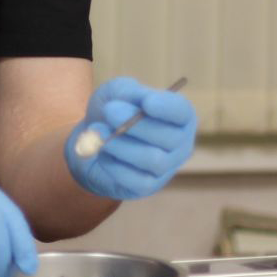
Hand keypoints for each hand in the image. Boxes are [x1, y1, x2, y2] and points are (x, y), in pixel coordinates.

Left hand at [64, 77, 195, 199]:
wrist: (94, 134)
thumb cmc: (114, 108)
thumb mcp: (119, 90)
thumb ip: (131, 93)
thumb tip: (140, 105)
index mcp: (177, 115)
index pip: (182, 111)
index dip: (166, 108)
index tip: (146, 102)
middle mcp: (179, 143)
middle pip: (168, 137)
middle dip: (135, 124)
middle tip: (109, 111)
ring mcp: (166, 167)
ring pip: (152, 159)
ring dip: (121, 144)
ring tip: (98, 131)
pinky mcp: (148, 186)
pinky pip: (136, 180)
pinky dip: (114, 164)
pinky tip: (101, 151)